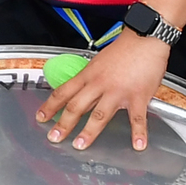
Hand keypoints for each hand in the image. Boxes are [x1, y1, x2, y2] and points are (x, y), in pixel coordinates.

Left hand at [35, 30, 171, 153]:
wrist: (145, 38)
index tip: (40, 117)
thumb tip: (80, 92)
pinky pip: (137, 118)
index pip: (63, 92)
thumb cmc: (124, 49)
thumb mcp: (98, 62)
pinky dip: (139, 133)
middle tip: (54, 138)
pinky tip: (138, 145)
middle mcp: (100, 84)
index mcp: (88, 75)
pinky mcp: (138, 96)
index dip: (50, 106)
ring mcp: (118, 91)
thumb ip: (90, 79)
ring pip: (100, 115)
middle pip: (76, 106)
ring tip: (80, 145)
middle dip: (63, 124)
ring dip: (89, 132)